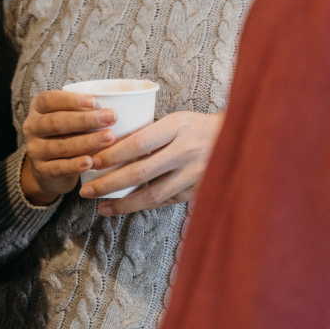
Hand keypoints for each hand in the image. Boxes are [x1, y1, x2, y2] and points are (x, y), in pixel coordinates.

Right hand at [19, 90, 119, 205]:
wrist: (48, 170)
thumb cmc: (66, 135)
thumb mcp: (68, 119)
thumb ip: (82, 110)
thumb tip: (118, 102)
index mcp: (37, 109)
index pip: (49, 100)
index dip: (71, 100)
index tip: (95, 102)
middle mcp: (32, 127)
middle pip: (56, 122)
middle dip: (85, 120)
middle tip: (110, 118)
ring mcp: (35, 150)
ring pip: (60, 146)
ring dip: (86, 142)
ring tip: (109, 138)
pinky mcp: (42, 171)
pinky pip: (59, 167)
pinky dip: (75, 165)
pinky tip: (90, 162)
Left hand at [79, 111, 224, 216]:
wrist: (243, 141)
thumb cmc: (200, 127)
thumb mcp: (177, 120)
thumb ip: (151, 134)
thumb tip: (112, 146)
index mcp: (178, 126)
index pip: (138, 142)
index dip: (112, 154)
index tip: (92, 162)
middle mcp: (186, 151)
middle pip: (140, 172)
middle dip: (109, 183)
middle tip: (86, 191)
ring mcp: (194, 175)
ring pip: (152, 195)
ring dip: (124, 203)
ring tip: (102, 207)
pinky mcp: (199, 192)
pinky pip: (166, 201)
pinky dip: (144, 205)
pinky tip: (126, 208)